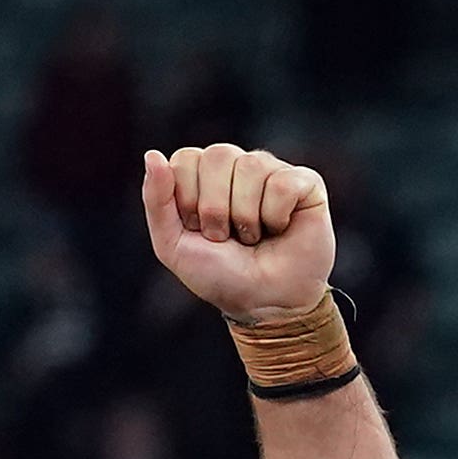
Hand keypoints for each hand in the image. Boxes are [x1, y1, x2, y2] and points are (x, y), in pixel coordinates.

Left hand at [137, 140, 332, 316]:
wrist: (263, 304)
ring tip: (254, 236)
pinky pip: (283, 183)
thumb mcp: (173, 245)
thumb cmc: (220, 275)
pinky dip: (276, 215)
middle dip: (215, 208)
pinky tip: (280, 228)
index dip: (189, 201)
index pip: (185, 159)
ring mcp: (273, 170)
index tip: (200, 231)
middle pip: (217, 155)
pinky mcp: (305, 182)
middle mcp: (238, 165)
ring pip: (250, 166)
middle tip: (226, 237)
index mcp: (204, 174)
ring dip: (246, 216)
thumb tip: (152, 154)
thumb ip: (156, 200)